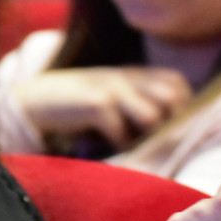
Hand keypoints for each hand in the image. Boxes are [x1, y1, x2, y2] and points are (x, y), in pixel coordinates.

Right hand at [14, 67, 191, 149]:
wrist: (38, 100)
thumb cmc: (83, 105)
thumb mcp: (117, 95)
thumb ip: (143, 102)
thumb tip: (175, 131)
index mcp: (137, 73)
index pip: (178, 85)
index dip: (181, 108)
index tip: (169, 128)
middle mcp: (129, 77)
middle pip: (173, 99)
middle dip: (170, 125)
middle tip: (154, 142)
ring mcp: (112, 88)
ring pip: (152, 118)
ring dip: (145, 139)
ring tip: (132, 145)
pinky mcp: (95, 104)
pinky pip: (121, 131)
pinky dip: (119, 145)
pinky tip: (110, 146)